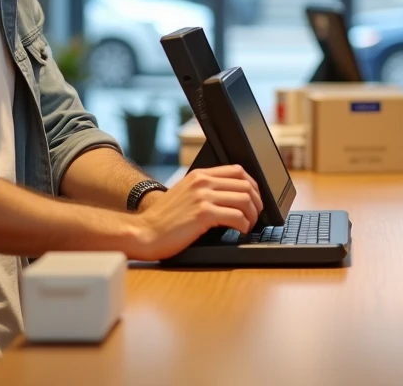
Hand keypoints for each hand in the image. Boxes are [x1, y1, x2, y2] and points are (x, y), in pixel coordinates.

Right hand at [126, 165, 262, 259]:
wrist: (144, 232)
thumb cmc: (164, 219)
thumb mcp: (185, 194)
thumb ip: (204, 190)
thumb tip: (231, 197)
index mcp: (200, 175)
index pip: (238, 170)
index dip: (253, 184)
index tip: (255, 198)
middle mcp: (202, 182)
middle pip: (245, 184)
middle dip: (257, 201)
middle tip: (257, 215)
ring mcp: (202, 197)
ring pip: (244, 199)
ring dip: (253, 215)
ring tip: (249, 225)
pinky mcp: (203, 214)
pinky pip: (236, 216)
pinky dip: (244, 225)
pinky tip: (241, 231)